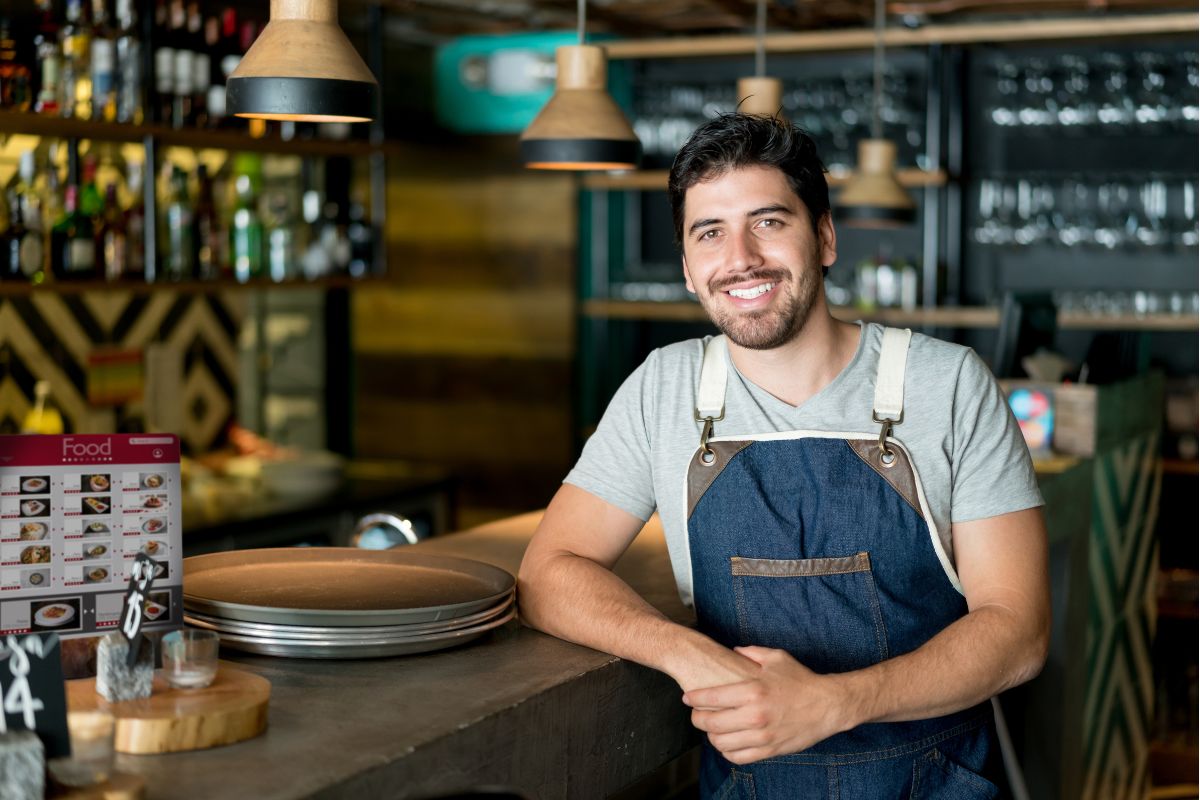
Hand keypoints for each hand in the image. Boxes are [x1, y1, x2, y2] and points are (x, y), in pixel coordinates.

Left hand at [681, 646, 852, 763]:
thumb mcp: (776, 658)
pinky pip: (738, 757)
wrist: (827, 706)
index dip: (693, 698)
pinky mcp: (769, 750)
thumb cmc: (801, 680)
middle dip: (697, 718)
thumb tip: (732, 650)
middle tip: (696, 714)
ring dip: (711, 736)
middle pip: (710, 723)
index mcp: (753, 690)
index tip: (688, 698)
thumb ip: (750, 652)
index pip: (710, 698)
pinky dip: (727, 751)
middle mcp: (755, 715)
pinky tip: (728, 742)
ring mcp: (762, 736)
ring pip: (721, 743)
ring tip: (712, 728)